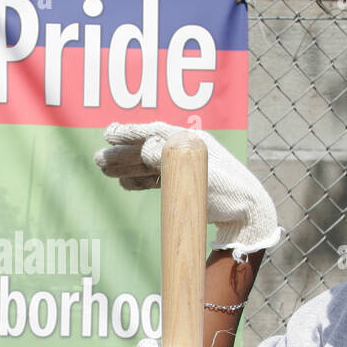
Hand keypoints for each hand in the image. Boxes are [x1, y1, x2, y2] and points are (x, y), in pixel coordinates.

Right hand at [94, 121, 284, 258]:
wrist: (249, 214)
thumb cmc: (230, 193)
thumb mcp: (198, 174)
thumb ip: (171, 159)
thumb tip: (143, 147)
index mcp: (192, 141)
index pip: (155, 131)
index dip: (130, 132)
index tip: (108, 134)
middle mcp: (187, 150)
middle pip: (148, 148)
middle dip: (122, 153)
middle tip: (97, 159)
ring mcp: (186, 167)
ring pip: (149, 164)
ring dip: (126, 166)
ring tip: (103, 169)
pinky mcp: (186, 184)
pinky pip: (157, 178)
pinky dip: (140, 180)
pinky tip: (124, 183)